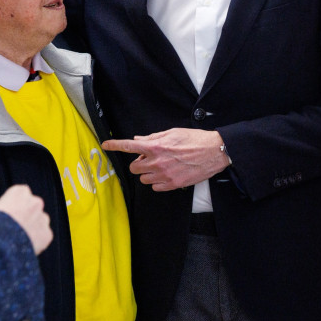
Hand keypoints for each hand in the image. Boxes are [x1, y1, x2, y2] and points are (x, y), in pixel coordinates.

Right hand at [0, 185, 52, 253]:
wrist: (0, 245)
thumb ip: (4, 208)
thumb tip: (3, 214)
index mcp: (20, 192)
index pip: (21, 195)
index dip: (15, 206)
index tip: (10, 214)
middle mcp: (35, 201)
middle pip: (33, 207)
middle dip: (27, 216)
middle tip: (16, 228)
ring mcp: (43, 217)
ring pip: (40, 222)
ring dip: (33, 228)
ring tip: (19, 240)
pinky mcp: (47, 233)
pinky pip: (43, 237)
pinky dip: (37, 242)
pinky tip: (24, 247)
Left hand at [103, 128, 229, 191]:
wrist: (214, 151)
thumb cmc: (195, 139)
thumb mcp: (173, 133)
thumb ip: (153, 137)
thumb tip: (138, 140)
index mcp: (156, 146)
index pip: (129, 146)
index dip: (115, 145)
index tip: (105, 145)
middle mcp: (157, 162)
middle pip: (134, 168)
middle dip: (138, 162)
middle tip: (149, 158)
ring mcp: (165, 175)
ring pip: (144, 179)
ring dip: (148, 172)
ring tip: (161, 166)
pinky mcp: (173, 184)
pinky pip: (155, 187)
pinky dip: (157, 181)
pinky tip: (167, 174)